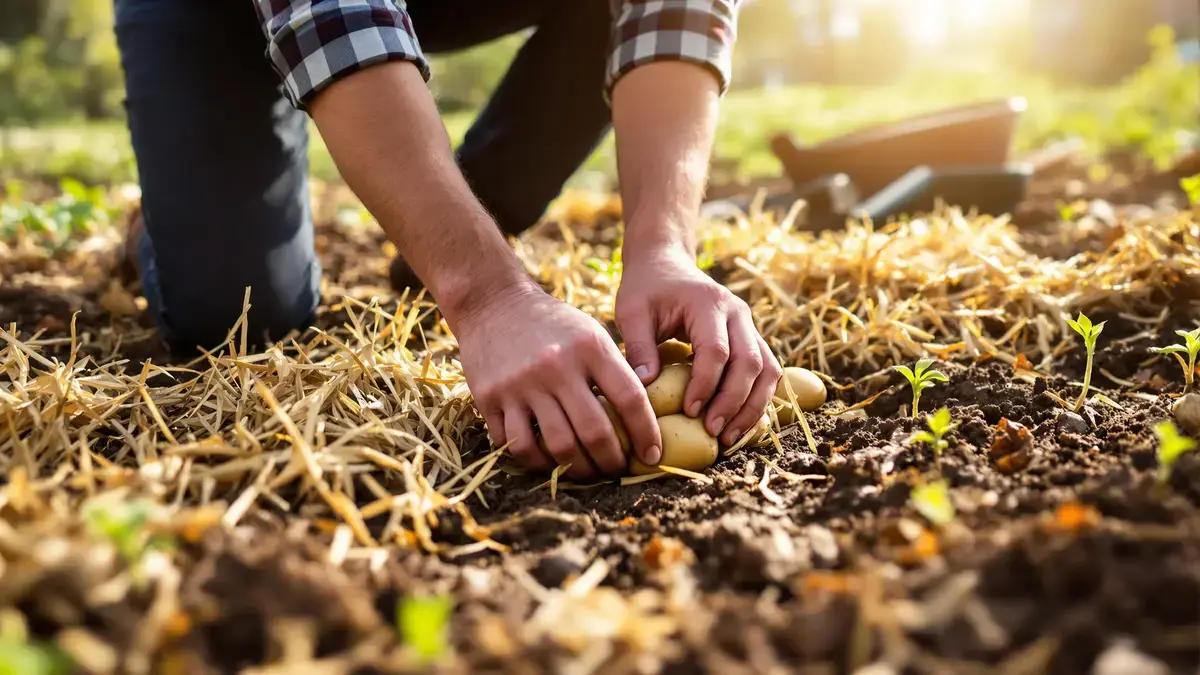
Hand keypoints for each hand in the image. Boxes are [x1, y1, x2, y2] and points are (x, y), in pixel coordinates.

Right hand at [453, 283, 662, 478]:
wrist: (492, 303)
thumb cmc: (551, 323)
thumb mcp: (589, 332)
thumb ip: (613, 369)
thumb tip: (641, 416)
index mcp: (589, 347)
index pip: (629, 399)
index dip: (646, 433)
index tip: (651, 455)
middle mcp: (556, 366)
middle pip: (594, 432)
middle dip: (611, 461)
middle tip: (616, 469)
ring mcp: (520, 384)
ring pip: (557, 446)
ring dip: (577, 469)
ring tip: (586, 472)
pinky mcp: (490, 397)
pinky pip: (517, 445)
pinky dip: (537, 461)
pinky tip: (549, 461)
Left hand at [616, 248, 781, 445]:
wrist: (666, 264)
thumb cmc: (646, 289)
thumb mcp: (632, 311)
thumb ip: (638, 347)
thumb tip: (644, 388)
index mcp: (709, 303)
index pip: (717, 350)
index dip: (706, 385)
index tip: (689, 412)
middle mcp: (738, 313)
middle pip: (751, 362)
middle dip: (734, 402)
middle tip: (713, 432)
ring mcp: (749, 325)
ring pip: (768, 370)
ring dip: (752, 407)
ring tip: (729, 438)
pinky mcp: (751, 338)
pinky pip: (766, 372)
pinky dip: (756, 400)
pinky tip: (738, 424)